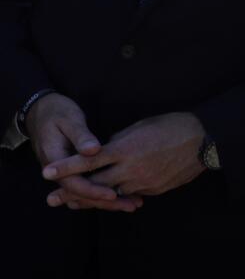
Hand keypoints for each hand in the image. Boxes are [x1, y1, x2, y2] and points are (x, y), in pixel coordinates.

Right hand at [25, 93, 140, 211]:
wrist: (40, 111)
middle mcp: (59, 171)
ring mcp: (66, 171)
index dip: (94, 190)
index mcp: (55, 160)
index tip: (113, 194)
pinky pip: (88, 183)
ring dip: (108, 199)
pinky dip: (104, 189)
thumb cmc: (57, 112)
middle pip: (83, 193)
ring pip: (87, 191)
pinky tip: (124, 193)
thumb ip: (81, 136)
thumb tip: (94, 151)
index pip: (74, 183)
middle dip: (106, 201)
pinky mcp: (74, 169)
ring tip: (133, 203)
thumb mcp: (69, 120)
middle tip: (132, 206)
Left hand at [42, 112, 204, 204]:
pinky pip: (132, 193)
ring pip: (112, 194)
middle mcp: (131, 168)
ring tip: (77, 201)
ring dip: (95, 196)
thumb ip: (120, 139)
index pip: (89, 160)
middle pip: (95, 185)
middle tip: (53, 198)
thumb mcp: (141, 125)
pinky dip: (121, 193)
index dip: (66, 167)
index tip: (47, 172)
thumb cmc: (173, 125)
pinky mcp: (154, 190)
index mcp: (126, 148)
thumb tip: (105, 148)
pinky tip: (115, 193)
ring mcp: (143, 181)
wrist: (204, 140)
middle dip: (72, 192)